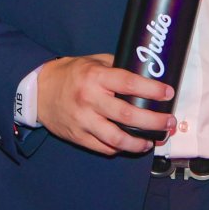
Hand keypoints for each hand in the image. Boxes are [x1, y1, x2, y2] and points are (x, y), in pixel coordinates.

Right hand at [36, 54, 174, 155]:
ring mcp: (83, 120)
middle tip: (169, 123)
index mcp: (95, 77)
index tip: (168, 93)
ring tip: (151, 141)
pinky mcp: (78, 136)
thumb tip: (144, 73)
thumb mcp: (93, 62)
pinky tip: (130, 144)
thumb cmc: (70, 74)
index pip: (128, 84)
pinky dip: (120, 148)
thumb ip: (116, 67)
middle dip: (153, 121)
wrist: (39, 91)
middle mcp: (89, 99)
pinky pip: (104, 147)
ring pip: (116, 138)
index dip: (151, 90)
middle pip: (127, 115)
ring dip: (138, 142)